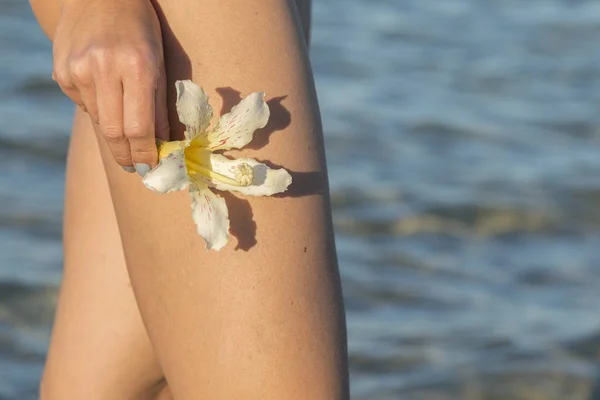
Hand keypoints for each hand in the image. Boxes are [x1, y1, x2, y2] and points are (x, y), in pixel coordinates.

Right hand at [52, 0, 168, 174]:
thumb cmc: (139, 28)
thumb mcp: (159, 62)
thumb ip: (159, 105)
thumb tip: (161, 145)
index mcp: (136, 67)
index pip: (139, 128)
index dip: (145, 154)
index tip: (150, 168)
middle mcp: (103, 69)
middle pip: (114, 132)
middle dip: (126, 155)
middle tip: (134, 167)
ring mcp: (78, 70)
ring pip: (98, 120)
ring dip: (113, 131)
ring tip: (124, 125)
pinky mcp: (62, 72)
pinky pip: (83, 104)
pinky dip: (98, 107)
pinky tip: (105, 92)